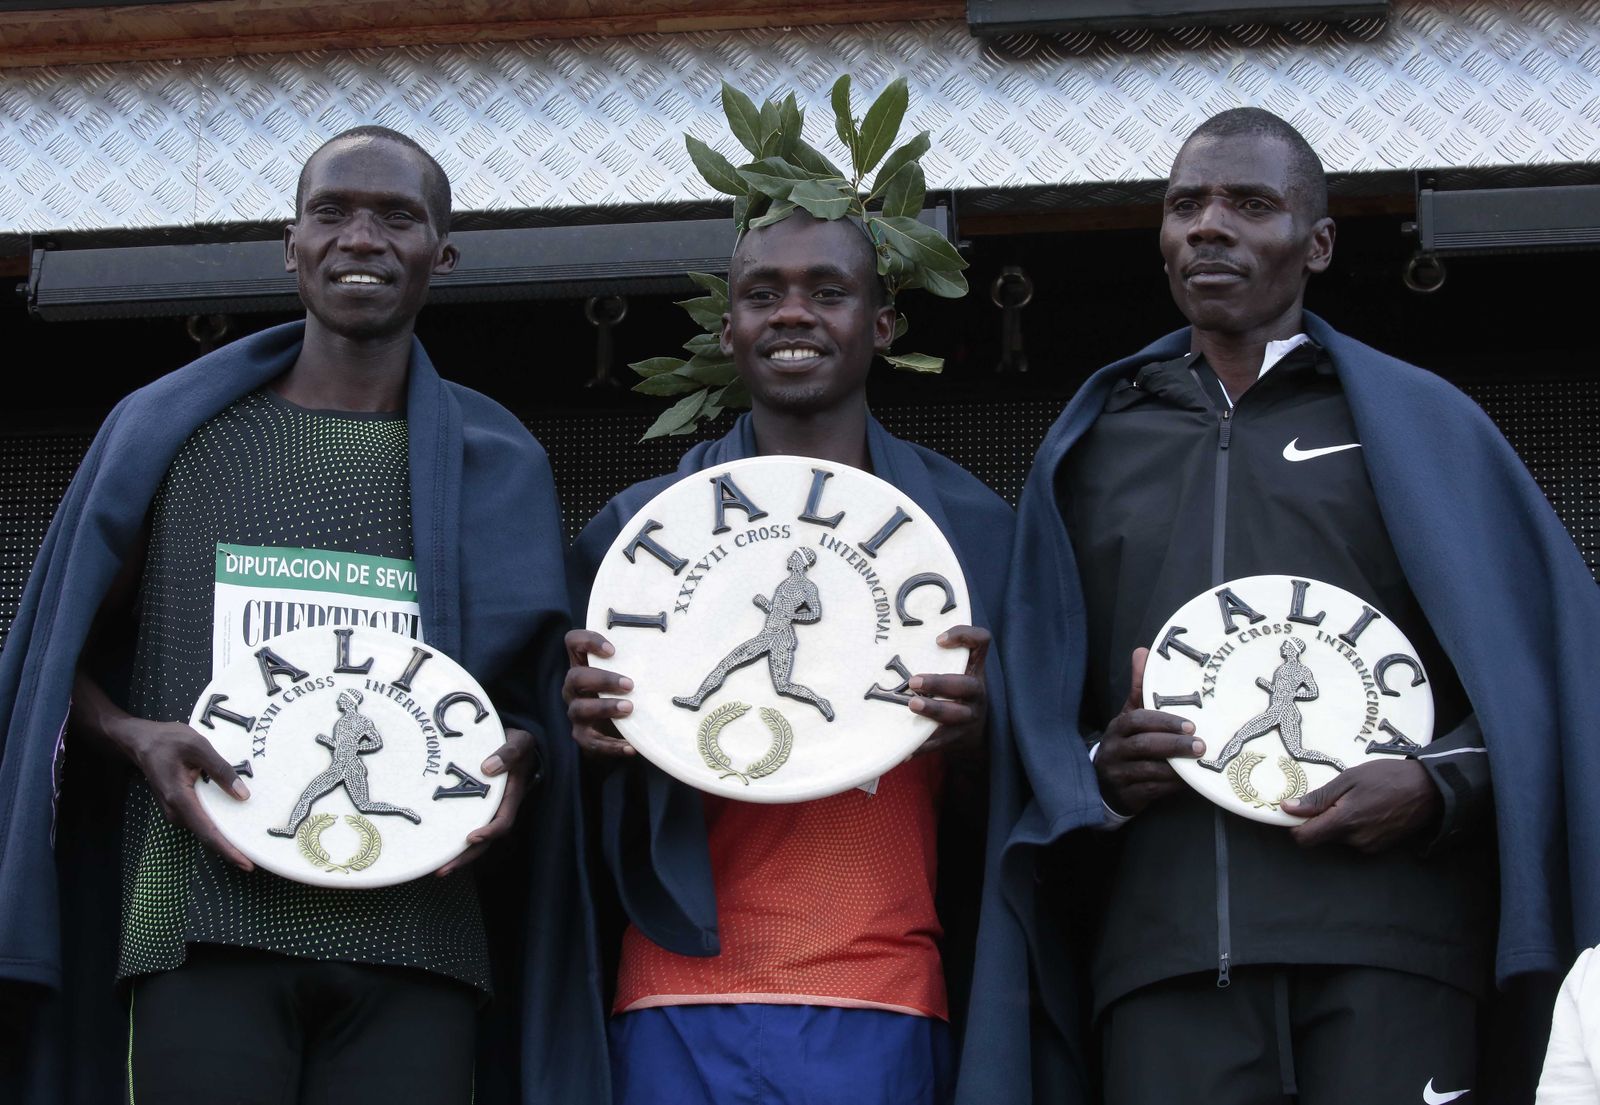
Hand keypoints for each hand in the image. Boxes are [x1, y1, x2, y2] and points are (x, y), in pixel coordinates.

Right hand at [115, 716, 253, 870]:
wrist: (140, 742)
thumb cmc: (167, 741)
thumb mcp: (198, 747)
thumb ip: (221, 770)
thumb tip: (243, 795)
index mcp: (180, 798)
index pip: (208, 831)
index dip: (228, 850)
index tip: (246, 864)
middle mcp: (176, 811)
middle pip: (207, 836)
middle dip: (231, 849)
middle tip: (256, 858)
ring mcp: (176, 810)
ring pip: (205, 829)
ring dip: (225, 838)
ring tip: (251, 844)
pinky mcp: (179, 806)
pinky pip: (201, 820)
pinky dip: (218, 825)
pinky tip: (235, 824)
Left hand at [435, 726, 541, 875]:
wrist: (512, 742)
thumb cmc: (517, 742)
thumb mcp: (519, 742)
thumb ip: (509, 752)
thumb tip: (488, 768)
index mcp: (511, 795)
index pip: (503, 821)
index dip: (489, 831)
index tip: (471, 837)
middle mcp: (499, 807)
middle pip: (485, 840)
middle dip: (466, 856)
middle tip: (442, 869)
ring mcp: (487, 809)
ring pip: (475, 839)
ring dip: (457, 855)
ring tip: (437, 869)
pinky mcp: (475, 807)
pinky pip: (464, 825)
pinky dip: (452, 839)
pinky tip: (435, 847)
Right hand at [562, 629, 635, 757]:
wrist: (613, 731)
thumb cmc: (624, 693)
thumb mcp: (627, 674)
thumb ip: (637, 664)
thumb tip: (675, 654)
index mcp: (583, 666)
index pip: (573, 643)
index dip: (588, 641)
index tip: (613, 650)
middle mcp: (574, 688)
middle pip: (575, 677)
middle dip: (602, 679)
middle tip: (630, 684)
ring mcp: (576, 712)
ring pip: (580, 708)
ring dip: (605, 707)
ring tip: (629, 709)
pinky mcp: (583, 736)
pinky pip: (592, 742)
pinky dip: (611, 745)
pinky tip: (630, 746)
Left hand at [910, 625, 989, 757]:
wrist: (974, 736)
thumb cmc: (956, 694)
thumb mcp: (957, 672)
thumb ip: (939, 657)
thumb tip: (896, 640)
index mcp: (975, 670)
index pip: (981, 642)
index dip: (965, 636)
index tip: (938, 640)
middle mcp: (977, 692)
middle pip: (967, 685)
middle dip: (940, 683)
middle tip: (914, 682)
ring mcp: (969, 717)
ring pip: (956, 715)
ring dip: (933, 710)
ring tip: (912, 705)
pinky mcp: (957, 739)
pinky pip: (939, 743)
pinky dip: (922, 745)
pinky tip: (906, 749)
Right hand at [1094, 647, 1202, 816]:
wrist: (1104, 785)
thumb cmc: (1126, 744)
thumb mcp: (1130, 716)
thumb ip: (1139, 688)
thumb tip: (1143, 652)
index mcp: (1117, 728)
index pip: (1137, 720)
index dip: (1163, 721)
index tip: (1189, 725)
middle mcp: (1114, 750)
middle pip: (1143, 745)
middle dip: (1173, 744)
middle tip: (1200, 745)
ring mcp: (1119, 774)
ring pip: (1149, 770)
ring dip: (1176, 768)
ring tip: (1199, 764)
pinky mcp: (1128, 795)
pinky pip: (1153, 790)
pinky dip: (1172, 786)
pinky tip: (1189, 782)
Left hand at [1282, 758, 1441, 851]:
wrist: (1429, 789)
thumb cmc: (1387, 777)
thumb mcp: (1349, 779)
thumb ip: (1318, 798)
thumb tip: (1288, 808)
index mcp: (1345, 822)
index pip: (1305, 838)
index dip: (1296, 826)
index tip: (1297, 810)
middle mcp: (1355, 841)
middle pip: (1321, 837)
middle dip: (1321, 819)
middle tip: (1336, 797)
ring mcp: (1369, 847)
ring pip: (1338, 838)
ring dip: (1339, 822)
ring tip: (1356, 800)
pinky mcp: (1380, 848)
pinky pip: (1355, 840)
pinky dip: (1354, 827)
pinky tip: (1368, 809)